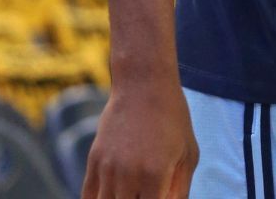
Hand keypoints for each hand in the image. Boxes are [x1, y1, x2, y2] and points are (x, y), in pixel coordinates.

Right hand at [82, 81, 198, 198]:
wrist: (143, 87)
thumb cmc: (173, 120)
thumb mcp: (187, 154)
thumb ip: (179, 189)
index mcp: (155, 174)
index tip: (160, 198)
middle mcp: (128, 175)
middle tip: (145, 193)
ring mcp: (107, 168)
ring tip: (132, 191)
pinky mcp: (93, 161)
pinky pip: (87, 196)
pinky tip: (113, 195)